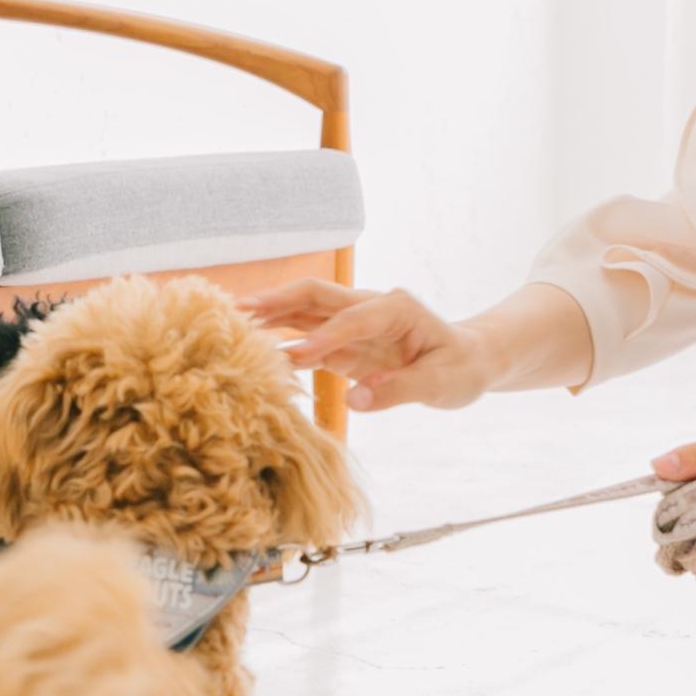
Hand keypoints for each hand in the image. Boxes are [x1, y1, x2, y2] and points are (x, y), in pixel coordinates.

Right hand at [243, 281, 495, 412]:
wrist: (468, 359)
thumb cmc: (460, 369)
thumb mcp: (441, 385)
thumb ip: (399, 391)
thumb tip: (354, 399)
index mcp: (397, 308)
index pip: (352, 319)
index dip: (323, 336)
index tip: (293, 355)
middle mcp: (370, 306)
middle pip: (315, 295)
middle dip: (277, 301)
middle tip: (237, 311)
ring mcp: (353, 322)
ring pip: (303, 311)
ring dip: (267, 315)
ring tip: (227, 322)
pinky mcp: (343, 341)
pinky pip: (304, 336)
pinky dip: (277, 340)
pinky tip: (248, 348)